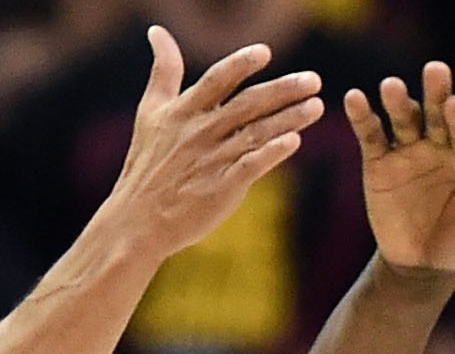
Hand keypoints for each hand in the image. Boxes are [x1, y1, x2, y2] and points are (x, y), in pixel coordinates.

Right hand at [100, 27, 323, 261]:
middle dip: (283, 91)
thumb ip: (163, 70)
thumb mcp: (150, 112)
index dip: (240, 64)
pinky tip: (295, 142)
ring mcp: (211, 161)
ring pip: (255, 134)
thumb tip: (157, 31)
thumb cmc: (146, 165)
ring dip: (289, 119)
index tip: (265, 52)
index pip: (217, 80)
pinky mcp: (220, 190)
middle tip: (314, 80)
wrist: (137, 222)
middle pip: (247, 105)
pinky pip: (250, 167)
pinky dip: (271, 154)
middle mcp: (199, 133)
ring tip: (316, 106)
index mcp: (183, 111)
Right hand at [349, 61, 454, 276]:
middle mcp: (440, 145)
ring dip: (399, 102)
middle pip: (438, 114)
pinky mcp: (380, 161)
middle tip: (436, 69)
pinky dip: (362, 116)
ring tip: (391, 86)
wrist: (422, 262)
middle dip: (437, 93)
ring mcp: (409, 149)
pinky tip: (355, 98)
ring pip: (405, 119)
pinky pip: (371, 135)